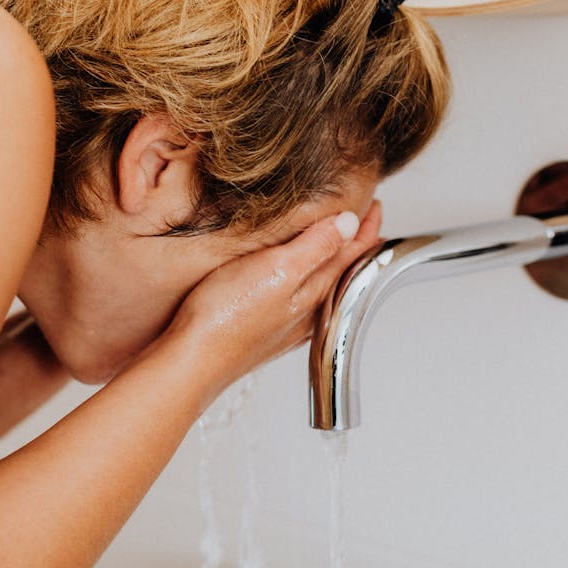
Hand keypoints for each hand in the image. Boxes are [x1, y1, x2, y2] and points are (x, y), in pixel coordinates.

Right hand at [161, 201, 383, 395]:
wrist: (192, 362)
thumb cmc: (227, 318)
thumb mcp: (278, 269)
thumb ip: (316, 246)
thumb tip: (350, 223)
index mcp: (315, 290)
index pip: (353, 253)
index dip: (366, 227)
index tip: (375, 206)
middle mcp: (307, 310)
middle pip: (342, 270)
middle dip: (354, 243)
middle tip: (364, 221)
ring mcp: (288, 323)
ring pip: (322, 286)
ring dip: (333, 262)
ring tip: (337, 245)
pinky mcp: (266, 330)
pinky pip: (300, 299)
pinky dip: (308, 281)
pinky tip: (297, 283)